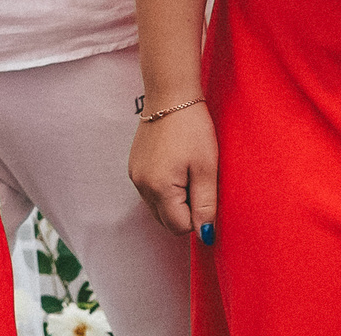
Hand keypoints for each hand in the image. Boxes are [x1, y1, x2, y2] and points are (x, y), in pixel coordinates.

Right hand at [129, 101, 218, 239]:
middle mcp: (142, 187)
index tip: (206, 192)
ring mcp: (135, 177)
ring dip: (176, 200)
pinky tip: (176, 165)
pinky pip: (152, 193)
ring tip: (187, 170)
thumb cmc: (192, 128)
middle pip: (167, 222)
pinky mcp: (134, 168)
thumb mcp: (207, 168)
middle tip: (197, 180)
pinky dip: (165, 188)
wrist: (170, 94)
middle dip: (185, 210)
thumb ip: (206, 205)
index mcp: (159, 189)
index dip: (198, 217)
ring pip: (159, 208)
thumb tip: (205, 235)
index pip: (180, 228)